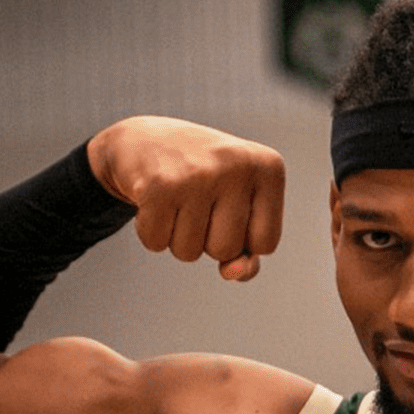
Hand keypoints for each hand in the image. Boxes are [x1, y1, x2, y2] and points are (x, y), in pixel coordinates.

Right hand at [89, 116, 285, 280]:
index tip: (227, 206)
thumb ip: (248, 251)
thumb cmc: (201, 179)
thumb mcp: (238, 206)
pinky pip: (156, 243)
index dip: (242, 239)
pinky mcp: (158, 186)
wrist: (144, 140)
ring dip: (177, 236)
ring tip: (175, 199)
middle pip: (226, 250)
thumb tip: (233, 274)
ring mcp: (198, 175)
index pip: (266, 243)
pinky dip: (150, 231)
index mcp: (268, 168)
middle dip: (206, 239)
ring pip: (189, 252)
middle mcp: (237, 166)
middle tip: (196, 200)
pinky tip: (153, 200)